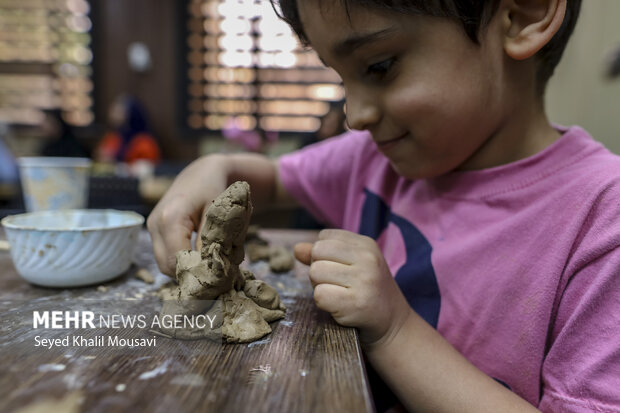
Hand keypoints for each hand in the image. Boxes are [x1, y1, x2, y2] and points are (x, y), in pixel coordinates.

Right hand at [147, 155, 226, 275]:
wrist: (202, 172)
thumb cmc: (214, 190)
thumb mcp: (217, 215)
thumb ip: (211, 242)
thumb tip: (211, 270)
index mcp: (171, 218)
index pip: (177, 260)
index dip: (195, 272)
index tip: (216, 278)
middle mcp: (156, 224)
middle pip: (167, 265)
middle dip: (189, 274)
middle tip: (212, 276)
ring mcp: (152, 227)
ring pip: (164, 263)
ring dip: (183, 268)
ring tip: (206, 266)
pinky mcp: (154, 229)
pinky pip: (164, 254)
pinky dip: (179, 260)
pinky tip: (197, 258)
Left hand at [294, 229, 411, 346]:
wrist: (393, 324)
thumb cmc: (367, 292)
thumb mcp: (351, 265)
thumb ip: (323, 255)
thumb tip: (297, 248)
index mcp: (366, 244)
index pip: (324, 237)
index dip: (323, 255)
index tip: (340, 269)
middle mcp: (368, 259)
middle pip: (317, 252)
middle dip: (319, 270)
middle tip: (337, 285)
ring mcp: (364, 280)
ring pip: (315, 273)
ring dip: (320, 287)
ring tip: (339, 295)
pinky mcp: (356, 303)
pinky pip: (319, 295)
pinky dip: (323, 303)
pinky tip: (340, 307)